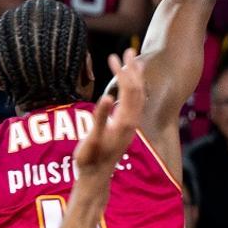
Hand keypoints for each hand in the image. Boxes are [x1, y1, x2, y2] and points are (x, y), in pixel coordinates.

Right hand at [76, 49, 144, 175]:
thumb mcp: (92, 139)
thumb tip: (106, 97)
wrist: (96, 177)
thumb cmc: (90, 160)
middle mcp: (132, 122)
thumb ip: (100, 118)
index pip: (128, 91)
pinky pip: (133, 103)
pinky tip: (127, 83)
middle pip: (137, 90)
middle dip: (132, 69)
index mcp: (125, 122)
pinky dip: (131, 88)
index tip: (114, 56)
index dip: (122, 73)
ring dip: (134, 77)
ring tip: (132, 60)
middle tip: (128, 50)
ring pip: (138, 96)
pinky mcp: (126, 128)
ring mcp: (130, 125)